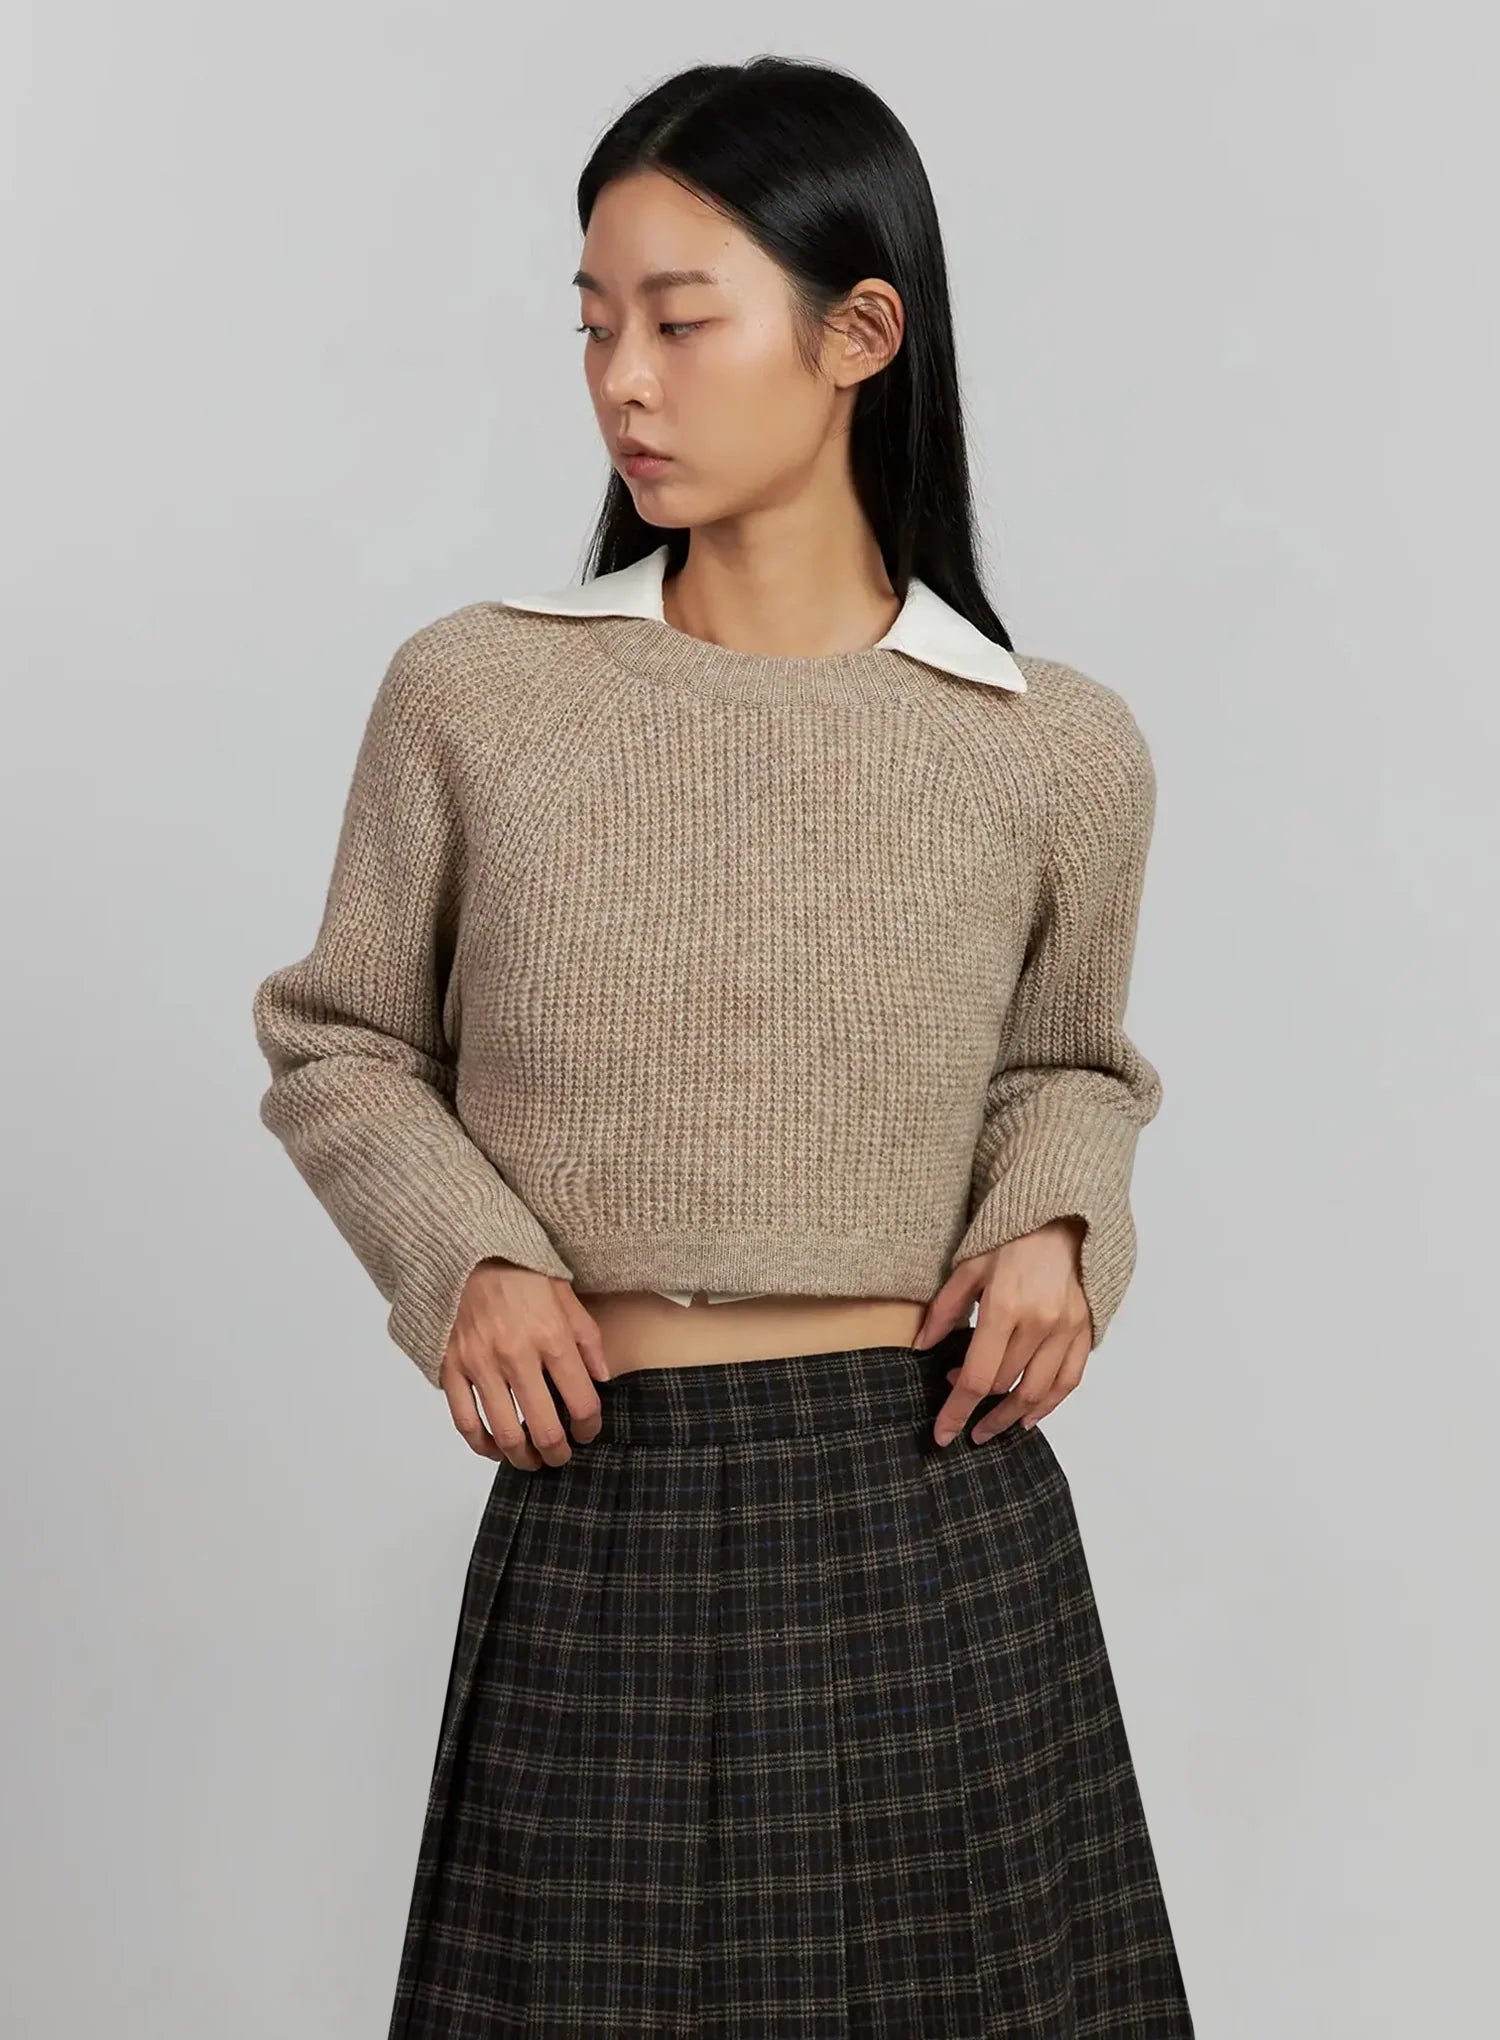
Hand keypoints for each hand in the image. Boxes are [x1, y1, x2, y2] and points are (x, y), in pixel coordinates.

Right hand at [438, 1260, 607, 1469]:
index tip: (588, 1432)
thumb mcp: (565, 1294)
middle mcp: (517, 1356)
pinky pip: (464, 1420)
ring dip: (521, 1457)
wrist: (467, 1252)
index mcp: (552, 1337)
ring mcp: (480, 1364)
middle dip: (557, 1453)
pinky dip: (480, 1444)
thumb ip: (588, 1338)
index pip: (581, 1402)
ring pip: (504, 1432)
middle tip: (561, 1458)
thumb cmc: (520, 1272)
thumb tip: (603, 1379)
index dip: (589, 1427)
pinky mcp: (451, 1368)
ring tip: (531, 1460)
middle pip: (544, 1427)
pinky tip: (494, 1448)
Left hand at [914, 1218, 1091, 1445]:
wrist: (1061, 1220)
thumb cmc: (1010, 1240)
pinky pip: (1069, 1381)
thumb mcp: (968, 1266)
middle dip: (976, 1402)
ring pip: (1037, 1392)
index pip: (977, 1376)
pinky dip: (1049, 1405)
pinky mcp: (1085, 1331)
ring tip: (990, 1428)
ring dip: (1010, 1417)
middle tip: (958, 1398)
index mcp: (1005, 1308)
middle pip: (1003, 1385)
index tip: (943, 1435)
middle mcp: (1039, 1324)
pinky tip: (1029, 1417)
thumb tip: (921, 1346)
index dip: (957, 1411)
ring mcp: (1067, 1330)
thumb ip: (944, 1309)